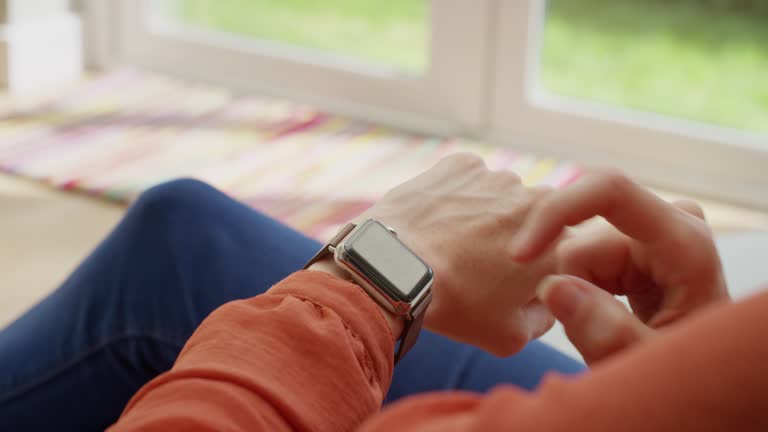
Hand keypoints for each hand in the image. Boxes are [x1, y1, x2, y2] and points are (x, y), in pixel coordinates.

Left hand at [356, 153, 556, 355]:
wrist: (397, 270)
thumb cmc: (456, 305)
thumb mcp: (512, 336)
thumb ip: (544, 316)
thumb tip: (548, 299)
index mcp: (558, 241)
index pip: (566, 249)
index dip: (541, 266)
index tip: (513, 280)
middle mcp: (535, 200)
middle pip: (533, 219)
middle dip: (515, 237)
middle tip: (481, 263)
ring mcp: (497, 177)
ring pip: (500, 196)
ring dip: (485, 214)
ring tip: (453, 243)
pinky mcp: (461, 164)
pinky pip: (467, 179)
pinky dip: (457, 195)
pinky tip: (437, 221)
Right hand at [513, 171, 729, 362]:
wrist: (702, 374)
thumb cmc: (688, 375)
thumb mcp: (649, 368)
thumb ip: (607, 334)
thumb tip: (553, 287)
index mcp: (684, 242)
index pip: (609, 191)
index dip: (556, 213)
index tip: (519, 256)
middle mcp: (670, 222)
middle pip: (582, 238)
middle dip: (570, 286)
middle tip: (593, 336)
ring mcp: (651, 231)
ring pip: (574, 253)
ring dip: (576, 295)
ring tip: (611, 331)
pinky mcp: (634, 242)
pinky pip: (580, 258)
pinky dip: (579, 290)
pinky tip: (609, 315)